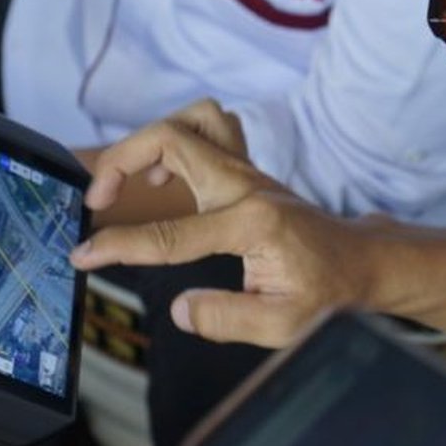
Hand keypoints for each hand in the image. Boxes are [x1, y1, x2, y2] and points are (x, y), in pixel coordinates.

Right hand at [71, 99, 383, 345]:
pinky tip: (165, 177)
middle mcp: (249, 188)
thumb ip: (226, 318)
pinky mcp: (250, 173)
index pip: (171, 235)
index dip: (120, 246)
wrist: (362, 264)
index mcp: (253, 225)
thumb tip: (180, 308)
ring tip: (133, 182)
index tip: (84, 255)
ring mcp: (251, 174)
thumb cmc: (328, 294)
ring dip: (153, 140)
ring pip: (196, 120)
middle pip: (174, 138)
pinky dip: (177, 140)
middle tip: (99, 201)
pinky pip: (210, 131)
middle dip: (122, 160)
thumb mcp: (284, 326)